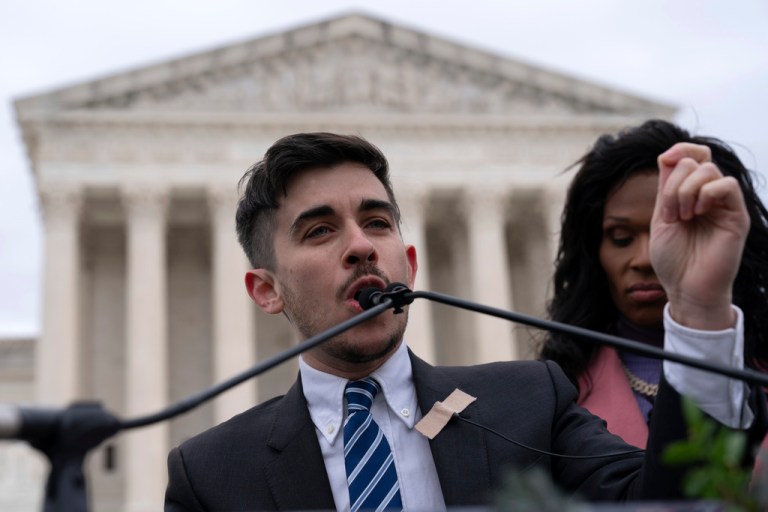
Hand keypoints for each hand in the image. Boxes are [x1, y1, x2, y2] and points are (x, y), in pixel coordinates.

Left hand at [650, 143, 749, 329]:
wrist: (685, 288)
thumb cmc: (673, 259)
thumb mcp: (661, 218)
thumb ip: (666, 188)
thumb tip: (667, 155)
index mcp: (691, 194)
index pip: (693, 155)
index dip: (680, 149)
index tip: (665, 159)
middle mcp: (709, 196)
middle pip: (696, 161)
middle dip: (674, 183)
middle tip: (670, 213)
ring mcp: (724, 205)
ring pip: (709, 170)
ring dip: (686, 190)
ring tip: (682, 217)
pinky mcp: (737, 216)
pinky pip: (727, 185)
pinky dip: (706, 193)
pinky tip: (697, 213)